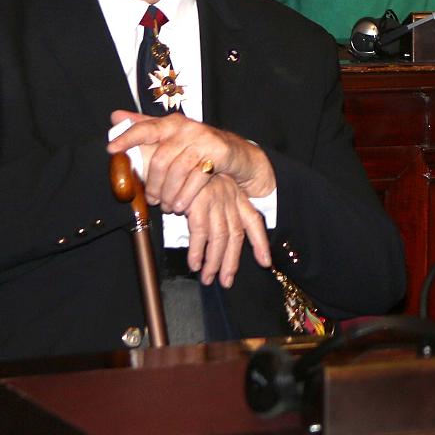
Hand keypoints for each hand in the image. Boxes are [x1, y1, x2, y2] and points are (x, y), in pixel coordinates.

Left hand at [107, 110, 276, 211]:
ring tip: (167, 205)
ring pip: (177, 171)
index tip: (111, 149)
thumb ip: (145, 127)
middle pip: (160, 159)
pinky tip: (181, 205)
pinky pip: (196, 178)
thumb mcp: (173, 137)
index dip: (127, 137)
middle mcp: (187, 128)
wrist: (238, 155)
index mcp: (172, 123)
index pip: (145, 127)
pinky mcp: (218, 152)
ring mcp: (204, 139)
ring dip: (169, 194)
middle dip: (153, 184)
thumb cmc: (200, 148)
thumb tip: (115, 116)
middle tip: (152, 200)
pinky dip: (186, 195)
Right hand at [181, 172, 272, 287]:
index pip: (252, 220)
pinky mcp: (198, 201)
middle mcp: (228, 197)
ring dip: (213, 261)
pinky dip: (197, 251)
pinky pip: (200, 233)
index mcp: (235, 194)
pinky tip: (194, 263)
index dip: (260, 242)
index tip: (265, 262)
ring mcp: (214, 199)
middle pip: (235, 235)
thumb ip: (214, 211)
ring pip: (220, 237)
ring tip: (207, 278)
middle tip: (225, 281)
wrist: (169, 153)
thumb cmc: (185, 174)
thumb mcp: (208, 190)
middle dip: (231, 261)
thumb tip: (214, 240)